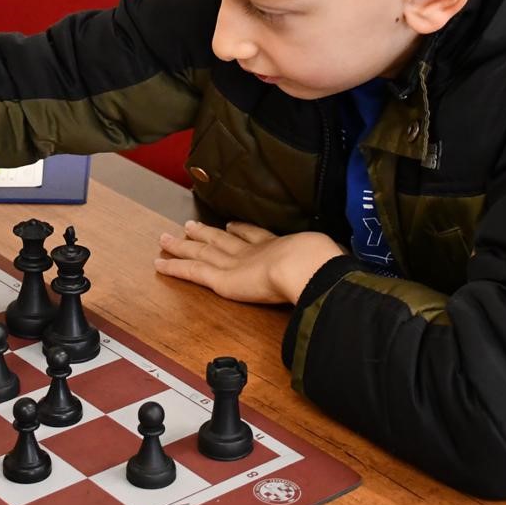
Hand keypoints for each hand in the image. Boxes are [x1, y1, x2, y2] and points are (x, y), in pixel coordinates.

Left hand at [153, 220, 342, 303]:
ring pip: (201, 251)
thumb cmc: (322, 267)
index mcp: (278, 247)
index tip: (232, 223)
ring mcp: (234, 263)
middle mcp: (252, 251)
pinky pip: (191, 271)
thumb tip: (346, 280)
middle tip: (192, 223)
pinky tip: (159, 263)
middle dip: (207, 232)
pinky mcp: (221, 278)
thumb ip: (327, 273)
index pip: (255, 236)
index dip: (241, 229)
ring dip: (184, 244)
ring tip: (168, 236)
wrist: (308, 266)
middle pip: (222, 239)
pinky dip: (174, 266)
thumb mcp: (328, 266)